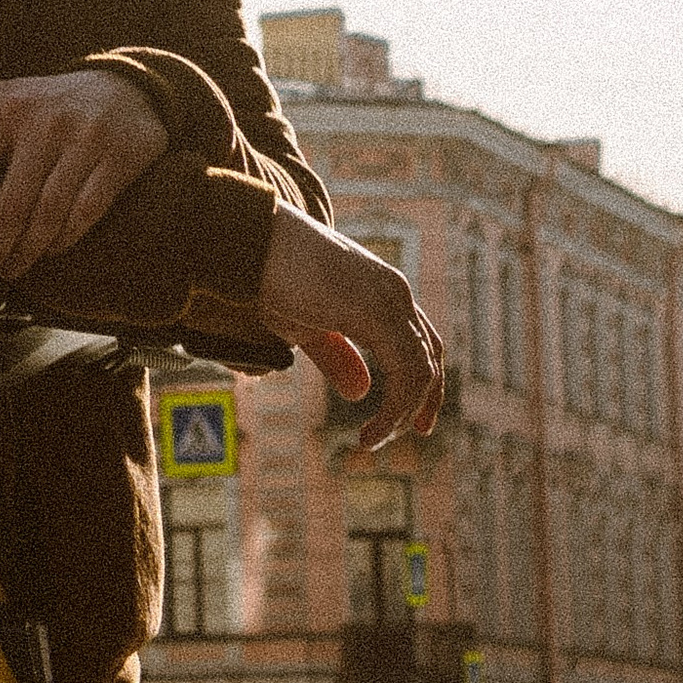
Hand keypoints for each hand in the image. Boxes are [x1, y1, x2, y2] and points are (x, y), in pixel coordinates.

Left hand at [0, 72, 169, 291]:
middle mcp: (44, 126)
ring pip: (48, 215)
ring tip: (8, 271)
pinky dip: (65, 239)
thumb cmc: (50, 101)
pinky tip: (49, 252)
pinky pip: (87, 211)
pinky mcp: (118, 159)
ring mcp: (84, 142)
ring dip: (25, 252)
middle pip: (9, 205)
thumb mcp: (1, 94)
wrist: (127, 86)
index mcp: (6, 111)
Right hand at [258, 205, 443, 449]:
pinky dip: (395, 408)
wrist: (252, 243)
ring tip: (373, 439)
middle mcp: (394, 292)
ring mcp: (390, 300)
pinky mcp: (377, 313)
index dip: (424, 383)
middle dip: (425, 401)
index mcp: (381, 291)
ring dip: (403, 412)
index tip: (416, 422)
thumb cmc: (270, 277)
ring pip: (421, 370)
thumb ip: (336, 356)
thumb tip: (361, 391)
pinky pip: (406, 372)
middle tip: (413, 434)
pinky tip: (370, 431)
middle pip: (430, 355)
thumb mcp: (306, 327)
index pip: (420, 341)